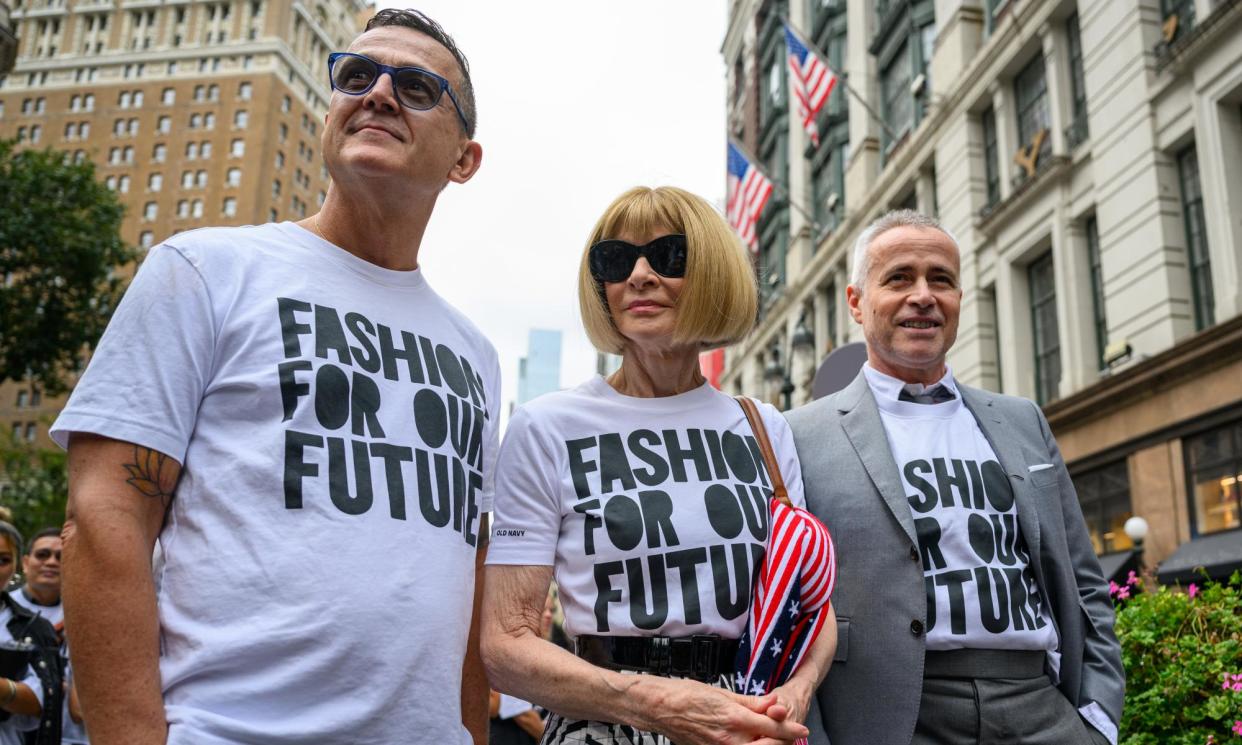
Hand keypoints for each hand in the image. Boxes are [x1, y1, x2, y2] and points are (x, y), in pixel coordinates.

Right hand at [637, 677, 809, 744]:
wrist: (660, 708)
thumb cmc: (687, 694)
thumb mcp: (723, 693)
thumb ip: (751, 702)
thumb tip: (773, 704)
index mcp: (734, 718)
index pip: (772, 728)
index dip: (790, 729)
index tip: (802, 730)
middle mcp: (729, 739)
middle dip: (781, 742)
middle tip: (787, 734)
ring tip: (769, 738)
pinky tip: (750, 741)